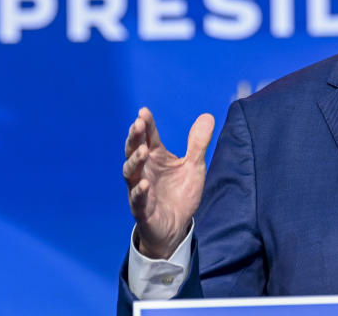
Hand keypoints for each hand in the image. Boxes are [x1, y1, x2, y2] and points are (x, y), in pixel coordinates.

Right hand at [123, 107, 213, 258]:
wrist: (177, 226)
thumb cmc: (181, 193)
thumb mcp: (194, 166)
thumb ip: (198, 143)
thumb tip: (207, 116)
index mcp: (156, 158)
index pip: (148, 138)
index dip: (146, 125)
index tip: (144, 112)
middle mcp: (144, 171)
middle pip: (134, 151)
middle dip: (135, 138)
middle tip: (138, 124)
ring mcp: (140, 190)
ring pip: (131, 173)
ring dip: (135, 161)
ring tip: (143, 150)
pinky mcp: (142, 210)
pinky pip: (137, 200)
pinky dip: (139, 192)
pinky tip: (144, 184)